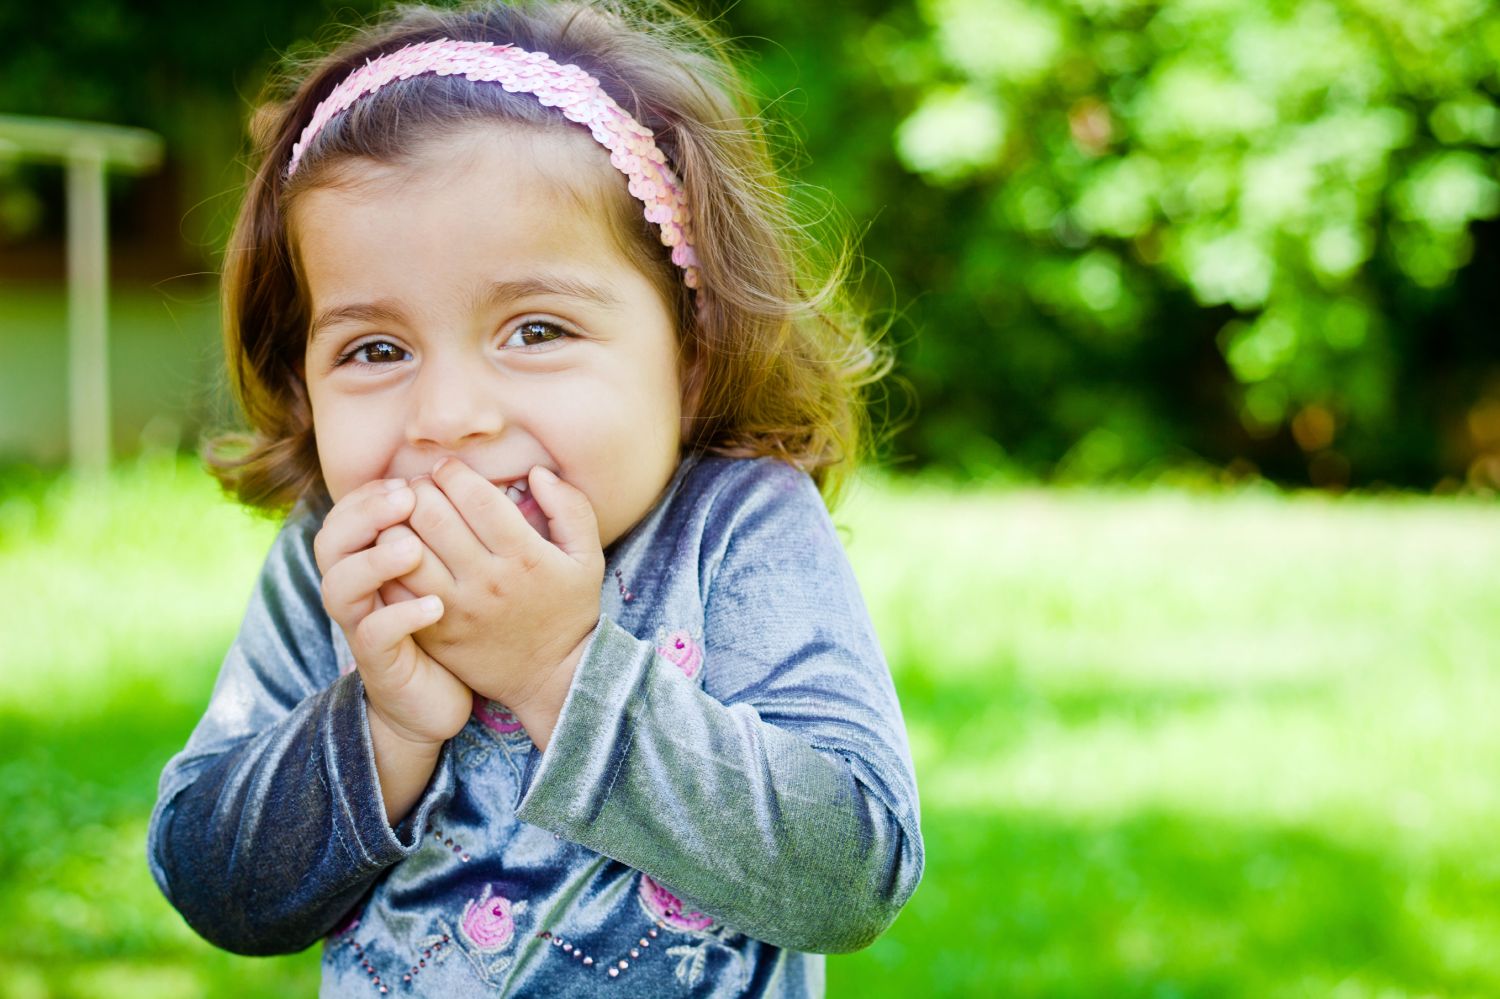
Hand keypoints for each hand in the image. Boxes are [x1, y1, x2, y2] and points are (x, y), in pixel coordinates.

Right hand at [314, 478, 472, 748]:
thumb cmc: (446, 629)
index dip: (370, 495)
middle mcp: (357, 592)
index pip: (346, 515)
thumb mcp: (444, 574)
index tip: (410, 482)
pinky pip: (374, 635)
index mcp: (367, 562)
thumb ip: (445, 530)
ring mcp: (363, 627)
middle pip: (330, 542)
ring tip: (413, 549)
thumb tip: (464, 479)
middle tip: (406, 500)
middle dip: (365, 514)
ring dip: (374, 561)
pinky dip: (400, 616)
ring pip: (340, 586)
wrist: (436, 702)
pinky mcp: (380, 663)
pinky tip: (435, 605)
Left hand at [394, 458, 604, 745]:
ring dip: (397, 522)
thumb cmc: (569, 609)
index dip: (453, 473)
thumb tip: (536, 472)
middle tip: (419, 486)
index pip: (475, 497)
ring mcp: (457, 609)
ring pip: (405, 550)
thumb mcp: (587, 557)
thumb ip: (570, 507)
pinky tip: (395, 551)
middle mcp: (488, 580)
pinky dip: (389, 562)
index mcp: (526, 556)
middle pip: (433, 516)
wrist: (552, 677)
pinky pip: (396, 587)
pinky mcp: (435, 632)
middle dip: (419, 489)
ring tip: (403, 514)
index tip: (447, 469)